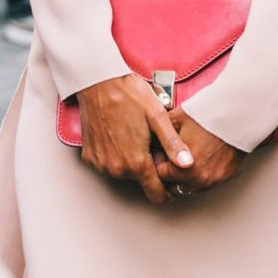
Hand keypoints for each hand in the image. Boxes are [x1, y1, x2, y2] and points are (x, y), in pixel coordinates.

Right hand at [76, 74, 193, 205]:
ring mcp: (101, 164)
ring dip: (131, 161)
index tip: (171, 177)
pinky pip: (108, 165)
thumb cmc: (129, 94)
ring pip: (124, 174)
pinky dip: (115, 155)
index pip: (156, 195)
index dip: (167, 189)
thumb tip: (188, 164)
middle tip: (151, 143)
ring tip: (136, 136)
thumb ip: (173, 145)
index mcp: (136, 162)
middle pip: (140, 182)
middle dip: (149, 168)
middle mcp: (116, 169)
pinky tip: (120, 136)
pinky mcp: (89, 157)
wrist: (98, 81)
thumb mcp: (158, 116)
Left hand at [153, 109, 244, 196]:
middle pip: (174, 186)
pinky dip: (202, 173)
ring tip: (186, 157)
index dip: (157, 163)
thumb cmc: (208, 114)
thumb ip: (160, 137)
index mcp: (183, 170)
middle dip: (169, 174)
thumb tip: (152, 143)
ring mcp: (215, 179)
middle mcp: (200, 180)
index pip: (159, 177)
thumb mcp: (175, 120)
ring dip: (185, 177)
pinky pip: (208, 181)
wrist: (238, 111)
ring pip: (192, 187)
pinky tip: (201, 157)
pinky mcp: (227, 176)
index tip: (159, 154)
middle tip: (170, 158)